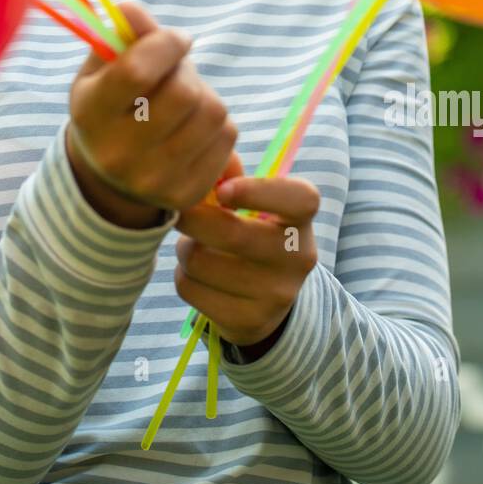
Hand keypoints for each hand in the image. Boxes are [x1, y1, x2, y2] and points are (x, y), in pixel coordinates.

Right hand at [67, 2, 236, 221]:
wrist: (111, 175)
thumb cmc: (111, 104)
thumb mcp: (103, 66)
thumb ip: (121, 34)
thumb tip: (132, 11)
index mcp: (91, 115)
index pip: (136, 71)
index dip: (165, 43)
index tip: (174, 39)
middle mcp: (119, 155)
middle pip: (184, 94)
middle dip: (187, 72)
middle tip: (177, 73)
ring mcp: (155, 181)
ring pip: (213, 113)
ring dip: (206, 96)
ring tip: (185, 102)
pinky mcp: (188, 193)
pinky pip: (228, 138)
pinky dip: (218, 124)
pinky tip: (194, 128)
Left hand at [174, 173, 319, 350]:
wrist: (266, 301)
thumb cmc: (252, 232)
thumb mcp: (253, 204)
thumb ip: (229, 175)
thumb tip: (209, 161)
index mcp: (302, 220)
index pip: (299, 199)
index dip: (258, 190)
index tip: (224, 190)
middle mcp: (298, 258)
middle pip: (233, 233)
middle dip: (192, 217)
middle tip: (180, 211)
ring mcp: (277, 295)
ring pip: (201, 261)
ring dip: (184, 248)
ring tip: (194, 245)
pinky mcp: (249, 321)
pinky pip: (191, 289)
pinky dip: (183, 276)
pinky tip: (197, 274)